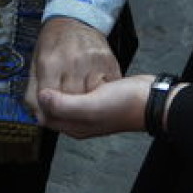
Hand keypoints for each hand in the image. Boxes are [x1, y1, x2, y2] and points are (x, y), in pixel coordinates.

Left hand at [24, 16, 120, 122]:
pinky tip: (92, 91)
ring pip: (89, 100)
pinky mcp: (110, 65)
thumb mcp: (34, 62)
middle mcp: (73, 62)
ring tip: (78, 97)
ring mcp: (94, 63)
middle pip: (71, 102)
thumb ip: (33, 91)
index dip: (48, 110)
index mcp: (50, 61)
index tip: (48, 109)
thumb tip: (37, 117)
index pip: (49, 101)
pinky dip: (98, 96)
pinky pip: (105, 91)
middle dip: (66, 108)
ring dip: (83, 104)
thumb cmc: (53, 42)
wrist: (77, 20)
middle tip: (64, 103)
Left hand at [37, 74, 151, 138]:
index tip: (38, 79)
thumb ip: (63, 105)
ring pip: (66, 94)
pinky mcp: (98, 95)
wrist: (153, 98)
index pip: (45, 115)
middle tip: (49, 69)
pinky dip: (76, 78)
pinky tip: (77, 69)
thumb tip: (40, 98)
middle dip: (49, 89)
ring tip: (61, 66)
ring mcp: (89, 107)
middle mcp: (79, 119)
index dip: (39, 99)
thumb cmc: (125, 106)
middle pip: (54, 104)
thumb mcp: (90, 107)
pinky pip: (79, 86)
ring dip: (62, 82)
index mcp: (75, 126)